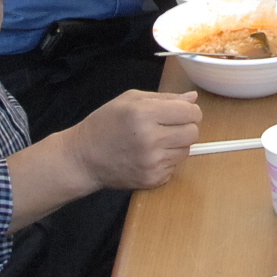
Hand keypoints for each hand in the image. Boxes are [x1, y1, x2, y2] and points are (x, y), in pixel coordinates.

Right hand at [64, 89, 201, 191]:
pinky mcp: (152, 179)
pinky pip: (175, 167)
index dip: (190, 111)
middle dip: (185, 127)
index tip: (182, 113)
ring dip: (176, 145)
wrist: (83, 158)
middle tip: (168, 127)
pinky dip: (167, 161)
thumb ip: (164, 97)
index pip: (190, 113)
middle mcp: (150, 139)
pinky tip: (149, 156)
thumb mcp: (129, 100)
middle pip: (193, 133)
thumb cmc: (105, 124)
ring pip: (186, 151)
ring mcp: (152, 162)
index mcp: (144, 114)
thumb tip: (192, 99)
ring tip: (155, 141)